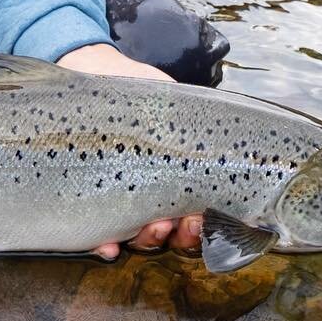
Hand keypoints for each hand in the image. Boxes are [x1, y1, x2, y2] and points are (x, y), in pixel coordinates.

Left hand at [55, 43, 202, 259]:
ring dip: (152, 240)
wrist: (94, 74)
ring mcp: (121, 202)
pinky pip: (97, 235)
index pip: (199, 216)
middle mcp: (153, 197)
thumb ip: (202, 133)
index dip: (207, 226)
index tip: (207, 215)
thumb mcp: (179, 111)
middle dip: (184, 235)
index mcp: (180, 181)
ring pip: (141, 238)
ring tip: (153, 226)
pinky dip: (105, 246)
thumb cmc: (144, 96)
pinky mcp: (88, 203)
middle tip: (187, 222)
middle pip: (175, 233)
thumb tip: (234, 149)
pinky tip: (109, 246)